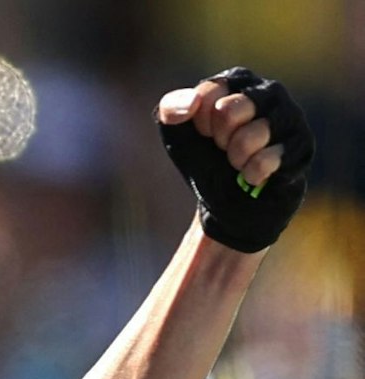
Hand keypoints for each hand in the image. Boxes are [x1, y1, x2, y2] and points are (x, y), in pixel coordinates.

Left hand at [157, 67, 312, 253]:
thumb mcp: (176, 134)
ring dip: (235, 157)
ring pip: (252, 135)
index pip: (209, 93)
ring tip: (239, 161)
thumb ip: (170, 109)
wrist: (227, 202)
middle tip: (224, 147)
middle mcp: (269, 92)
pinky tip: (253, 176)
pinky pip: (268, 160)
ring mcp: (291, 117)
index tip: (205, 133)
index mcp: (238, 81)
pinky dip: (251, 174)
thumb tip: (190, 101)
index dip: (199, 123)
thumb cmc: (204, 159)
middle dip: (219, 139)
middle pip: (230, 110)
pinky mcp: (302, 146)